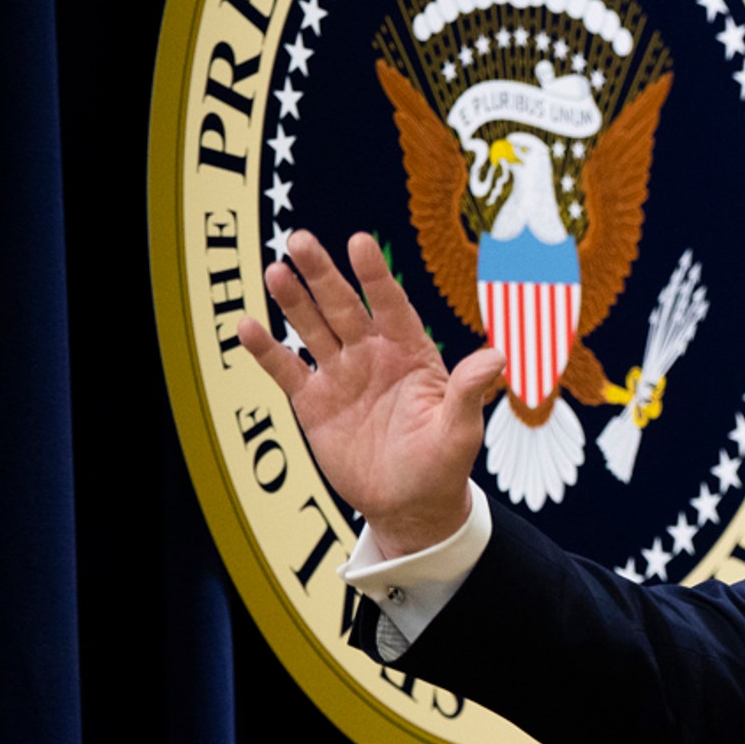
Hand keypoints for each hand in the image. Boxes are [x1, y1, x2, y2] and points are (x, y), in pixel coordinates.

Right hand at [237, 230, 503, 558]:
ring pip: (312, 328)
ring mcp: (341, 375)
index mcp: (410, 351)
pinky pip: (286, 370)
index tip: (358, 242)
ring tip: (274, 271)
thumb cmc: (443, 463)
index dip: (375, 275)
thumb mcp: (459, 430)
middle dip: (322, 274)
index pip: (391, 304)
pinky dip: (266, 349)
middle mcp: (373, 354)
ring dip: (293, 301)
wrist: (410, 504)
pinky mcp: (313, 402)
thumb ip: (468, 390)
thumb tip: (499, 355)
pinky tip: (245, 326)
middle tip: (300, 239)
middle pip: (343, 305)